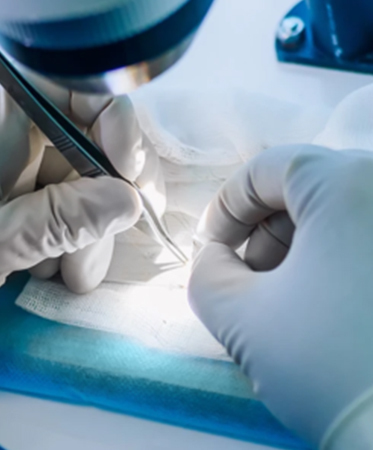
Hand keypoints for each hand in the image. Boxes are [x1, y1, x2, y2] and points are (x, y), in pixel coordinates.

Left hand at [0, 76, 162, 353]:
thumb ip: (67, 218)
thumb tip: (128, 201)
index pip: (79, 91)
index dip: (118, 134)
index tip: (133, 186)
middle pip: (80, 149)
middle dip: (97, 208)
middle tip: (89, 266)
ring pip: (67, 183)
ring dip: (78, 232)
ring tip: (63, 277)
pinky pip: (43, 201)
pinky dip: (54, 236)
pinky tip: (39, 269)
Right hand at [189, 144, 372, 447]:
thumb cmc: (327, 366)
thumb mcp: (239, 315)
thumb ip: (204, 272)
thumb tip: (213, 257)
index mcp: (348, 184)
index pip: (265, 170)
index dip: (225, 207)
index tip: (212, 248)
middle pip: (304, 189)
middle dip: (263, 233)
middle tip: (248, 281)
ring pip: (338, 214)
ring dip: (298, 249)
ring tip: (286, 300)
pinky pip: (365, 238)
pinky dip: (335, 260)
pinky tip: (326, 305)